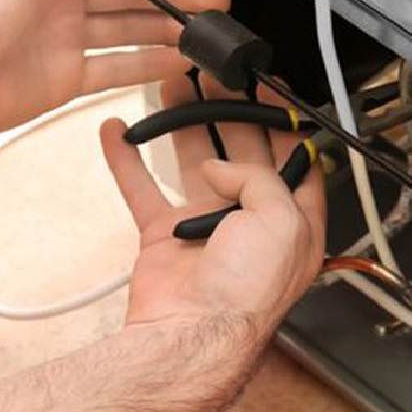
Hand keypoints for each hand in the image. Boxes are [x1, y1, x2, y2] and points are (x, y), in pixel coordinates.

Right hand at [100, 75, 326, 344]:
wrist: (191, 337)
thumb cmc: (246, 293)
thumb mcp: (280, 221)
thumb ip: (259, 177)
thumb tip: (222, 165)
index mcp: (294, 220)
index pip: (294, 156)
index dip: (282, 119)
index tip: (264, 85)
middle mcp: (253, 221)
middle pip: (243, 149)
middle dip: (230, 109)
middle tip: (214, 74)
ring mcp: (208, 226)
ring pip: (194, 159)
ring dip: (183, 122)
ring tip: (173, 86)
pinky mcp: (165, 235)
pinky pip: (143, 188)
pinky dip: (128, 160)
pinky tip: (118, 133)